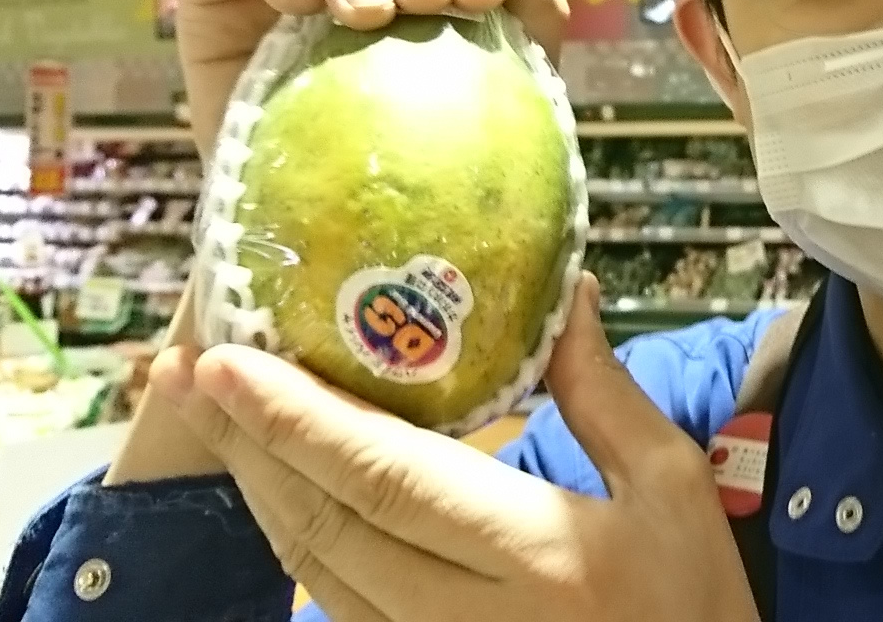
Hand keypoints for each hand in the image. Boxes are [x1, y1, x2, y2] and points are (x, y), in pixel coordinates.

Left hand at [149, 274, 759, 621]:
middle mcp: (467, 617)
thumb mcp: (671, 489)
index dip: (297, 419)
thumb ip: (604, 394)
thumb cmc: (695, 605)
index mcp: (537, 552)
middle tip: (187, 370)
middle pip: (325, 524)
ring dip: (259, 492)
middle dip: (247, 443)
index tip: (229, 361)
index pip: (387, 478)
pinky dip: (300, 546)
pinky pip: (340, 610)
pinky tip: (281, 494)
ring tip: (216, 418)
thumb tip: (565, 293)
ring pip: (316, 573)